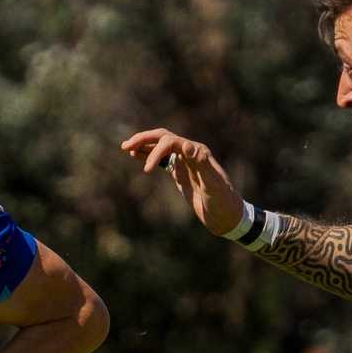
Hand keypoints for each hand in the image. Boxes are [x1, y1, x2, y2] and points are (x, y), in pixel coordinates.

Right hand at [120, 128, 245, 235]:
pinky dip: (149, 155)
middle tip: (126, 146)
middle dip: (145, 140)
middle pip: (164, 138)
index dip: (157, 151)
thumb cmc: (222, 200)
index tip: (146, 170)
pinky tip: (136, 156)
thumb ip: (202, 163)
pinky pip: (162, 159)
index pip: (172, 142)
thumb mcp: (214, 183)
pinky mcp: (180, 172)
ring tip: (126, 147)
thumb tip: (186, 146)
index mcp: (198, 152)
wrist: (225, 215)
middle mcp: (191, 153)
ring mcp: (184, 162)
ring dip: (144, 145)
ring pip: (161, 146)